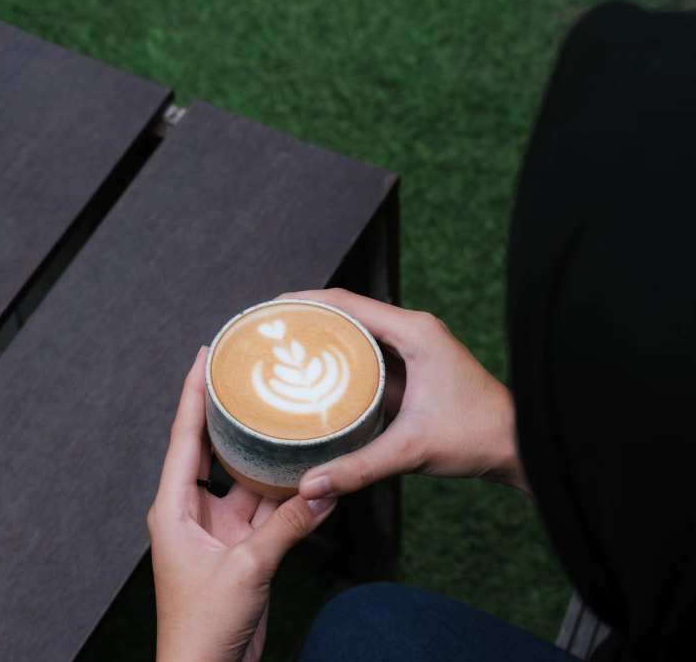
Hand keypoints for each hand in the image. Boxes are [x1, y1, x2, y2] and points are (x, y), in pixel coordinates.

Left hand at [148, 346, 336, 661]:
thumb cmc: (201, 628)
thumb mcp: (245, 569)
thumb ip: (285, 528)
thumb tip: (324, 493)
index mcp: (173, 506)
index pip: (183, 436)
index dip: (191, 392)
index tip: (203, 354)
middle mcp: (192, 509)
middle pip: (212, 447)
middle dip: (227, 411)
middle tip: (245, 372)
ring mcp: (218, 527)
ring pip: (245, 478)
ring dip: (265, 454)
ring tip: (283, 414)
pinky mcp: (241, 546)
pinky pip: (265, 508)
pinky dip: (285, 494)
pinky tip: (306, 472)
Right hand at [276, 289, 530, 499]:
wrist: (518, 445)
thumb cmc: (476, 436)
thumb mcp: (411, 450)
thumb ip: (358, 467)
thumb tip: (309, 486)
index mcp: (414, 331)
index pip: (348, 303)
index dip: (305, 301)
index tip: (270, 309)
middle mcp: (413, 330)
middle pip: (349, 311)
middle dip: (307, 316)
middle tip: (268, 331)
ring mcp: (414, 347)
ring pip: (359, 331)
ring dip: (324, 336)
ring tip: (284, 347)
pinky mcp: (414, 366)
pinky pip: (370, 353)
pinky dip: (342, 358)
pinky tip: (318, 375)